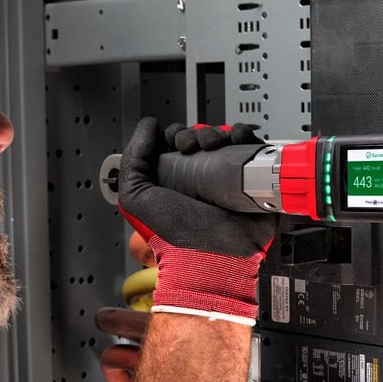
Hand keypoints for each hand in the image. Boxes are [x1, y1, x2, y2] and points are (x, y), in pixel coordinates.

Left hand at [117, 119, 276, 322]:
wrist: (214, 255)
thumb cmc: (175, 236)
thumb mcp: (136, 197)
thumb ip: (133, 159)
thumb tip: (148, 126)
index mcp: (172, 181)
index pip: (175, 144)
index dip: (174, 134)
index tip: (174, 140)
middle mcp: (198, 179)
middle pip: (199, 138)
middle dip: (195, 134)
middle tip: (193, 146)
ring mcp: (224, 178)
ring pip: (223, 140)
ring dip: (218, 133)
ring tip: (214, 144)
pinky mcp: (248, 180)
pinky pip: (249, 149)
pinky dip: (243, 137)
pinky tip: (236, 140)